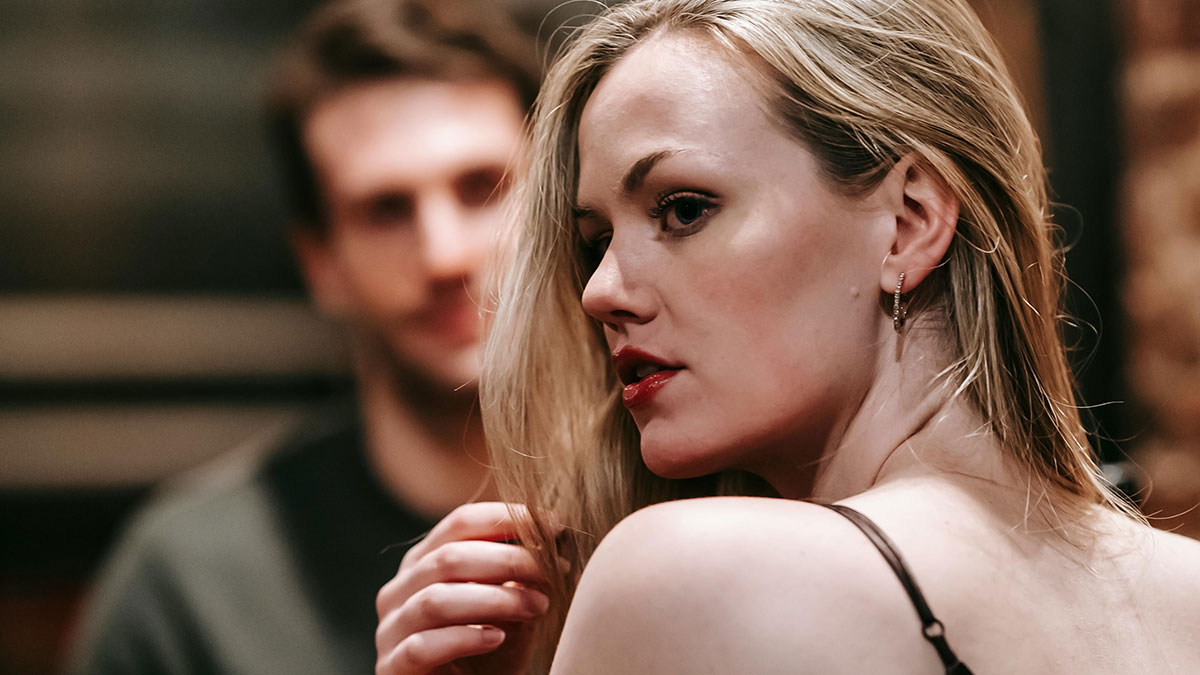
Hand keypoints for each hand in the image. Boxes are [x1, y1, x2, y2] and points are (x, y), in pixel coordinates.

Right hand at [376, 502, 551, 673]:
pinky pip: (422, 646)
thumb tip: (554, 531)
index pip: (460, 523)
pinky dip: (464, 638)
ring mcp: (391, 629)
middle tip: (551, 572)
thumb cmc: (488, 649)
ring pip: (435, 599)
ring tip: (537, 605)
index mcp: (423, 562)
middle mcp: (399, 589)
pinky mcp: (392, 668)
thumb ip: (518, 570)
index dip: (508, 518)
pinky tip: (497, 638)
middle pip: (449, 557)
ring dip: (495, 599)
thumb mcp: (507, 603)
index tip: (554, 526)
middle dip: (508, 559)